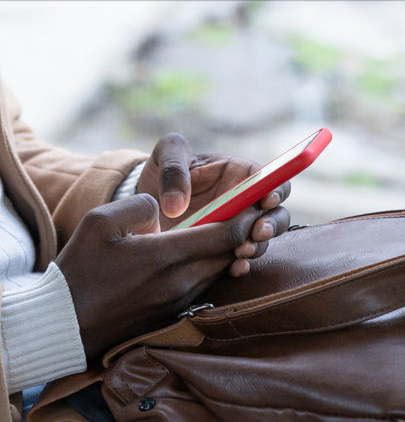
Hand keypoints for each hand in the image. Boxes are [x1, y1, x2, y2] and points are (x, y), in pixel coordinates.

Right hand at [56, 194, 267, 360]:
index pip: (226, 235)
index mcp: (166, 256)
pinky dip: (212, 268)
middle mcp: (181, 283)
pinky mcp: (173, 315)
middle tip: (251, 210)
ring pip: (220, 272)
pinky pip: (205, 287)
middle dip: (244, 231)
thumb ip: (139, 204)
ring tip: (230, 229)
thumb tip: (163, 209)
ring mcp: (179, 303)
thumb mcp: (100, 221)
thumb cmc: (79, 270)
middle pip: (231, 254)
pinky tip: (202, 256)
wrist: (65, 325)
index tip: (255, 199)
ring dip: (230, 251)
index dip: (245, 214)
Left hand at [136, 132, 290, 276]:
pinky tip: (234, 267)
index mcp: (239, 173)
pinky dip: (240, 265)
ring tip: (241, 251)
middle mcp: (244, 202)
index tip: (267, 200)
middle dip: (272, 224)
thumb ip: (173, 170)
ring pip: (261, 240)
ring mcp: (235, 228)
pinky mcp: (222, 250)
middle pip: (275, 214)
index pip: (269, 179)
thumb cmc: (162, 168)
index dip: (276, 189)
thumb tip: (175, 207)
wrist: (145, 198)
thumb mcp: (166, 154)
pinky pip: (239, 260)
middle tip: (258, 232)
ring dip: (257, 246)